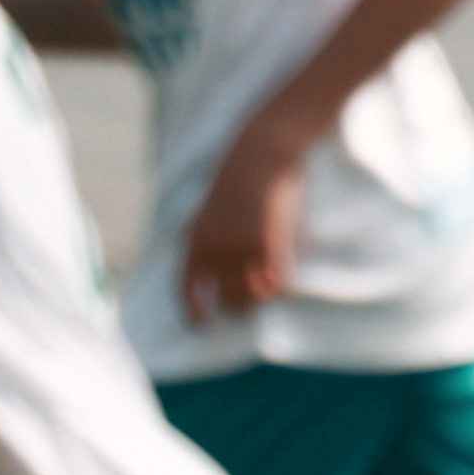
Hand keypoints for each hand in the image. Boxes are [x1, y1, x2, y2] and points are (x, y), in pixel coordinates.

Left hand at [181, 127, 308, 324]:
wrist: (261, 150)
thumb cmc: (239, 179)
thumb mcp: (207, 210)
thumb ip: (204, 241)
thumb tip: (207, 275)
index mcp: (195, 239)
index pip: (188, 287)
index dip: (193, 310)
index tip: (200, 324)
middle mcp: (215, 248)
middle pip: (228, 298)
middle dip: (241, 303)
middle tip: (253, 296)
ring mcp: (242, 246)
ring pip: (255, 294)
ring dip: (264, 295)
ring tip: (271, 284)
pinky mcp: (270, 241)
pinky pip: (279, 281)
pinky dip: (283, 284)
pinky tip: (286, 276)